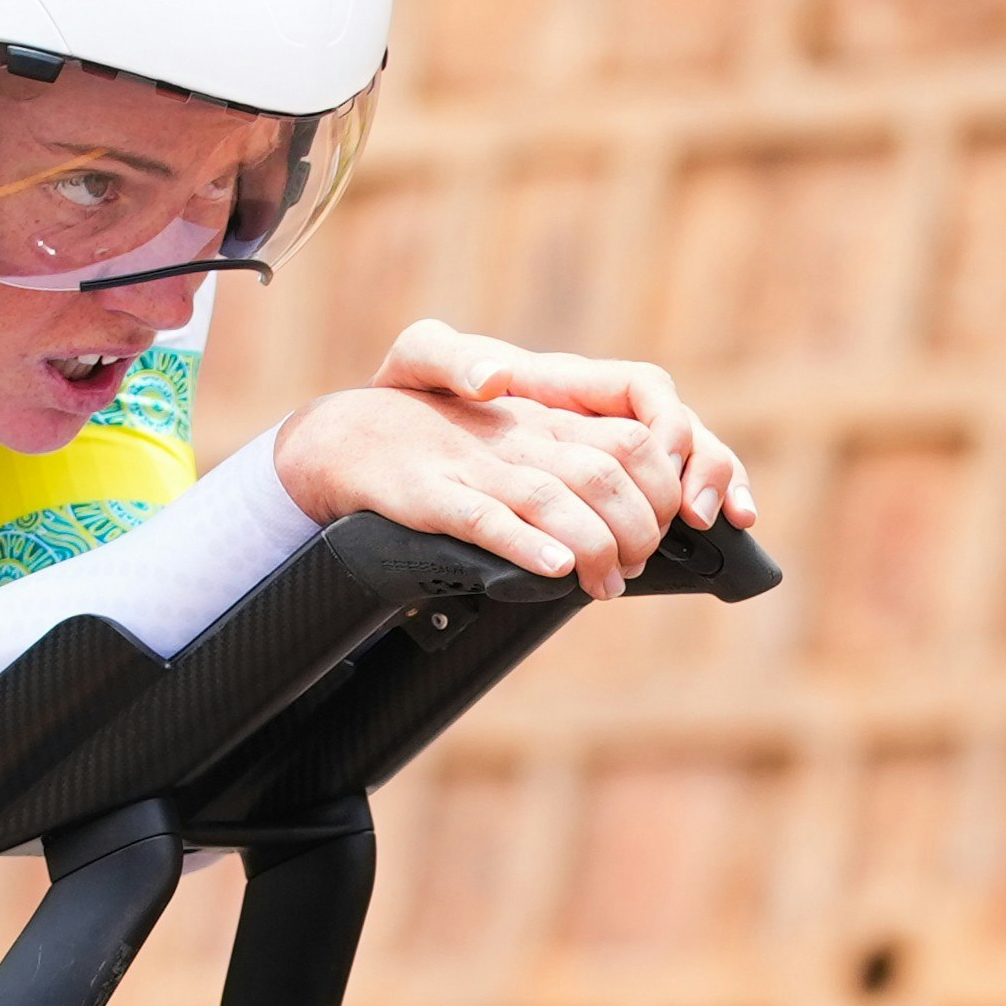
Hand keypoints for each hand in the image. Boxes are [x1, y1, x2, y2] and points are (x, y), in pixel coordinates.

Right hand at [274, 380, 686, 598]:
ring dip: (593, 547)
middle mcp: (514, 436)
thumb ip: (565, 459)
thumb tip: (616, 501)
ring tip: (605, 584)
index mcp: (542, 420)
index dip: (661, 490)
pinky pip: (483, 518)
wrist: (345, 440)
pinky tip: (554, 570)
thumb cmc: (434, 446)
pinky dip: (525, 545)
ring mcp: (470, 464)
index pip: (633, 440)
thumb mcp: (507, 439)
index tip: (659, 533)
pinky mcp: (426, 493)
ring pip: (553, 499)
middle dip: (636, 529)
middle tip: (631, 569)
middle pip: (606, 473)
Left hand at [374, 319, 756, 531]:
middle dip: (703, 465)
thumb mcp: (420, 360)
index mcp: (566, 382)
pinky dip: (701, 511)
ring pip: (691, 461)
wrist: (397, 431)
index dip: (663, 420)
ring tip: (719, 524)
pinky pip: (669, 498)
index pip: (643, 388)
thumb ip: (449, 357)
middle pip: (683, 428)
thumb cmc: (415, 389)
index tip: (660, 453)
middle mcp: (598, 414)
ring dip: (715, 488)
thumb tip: (493, 377)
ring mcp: (606, 452)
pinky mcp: (604, 490)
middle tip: (695, 514)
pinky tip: (717, 537)